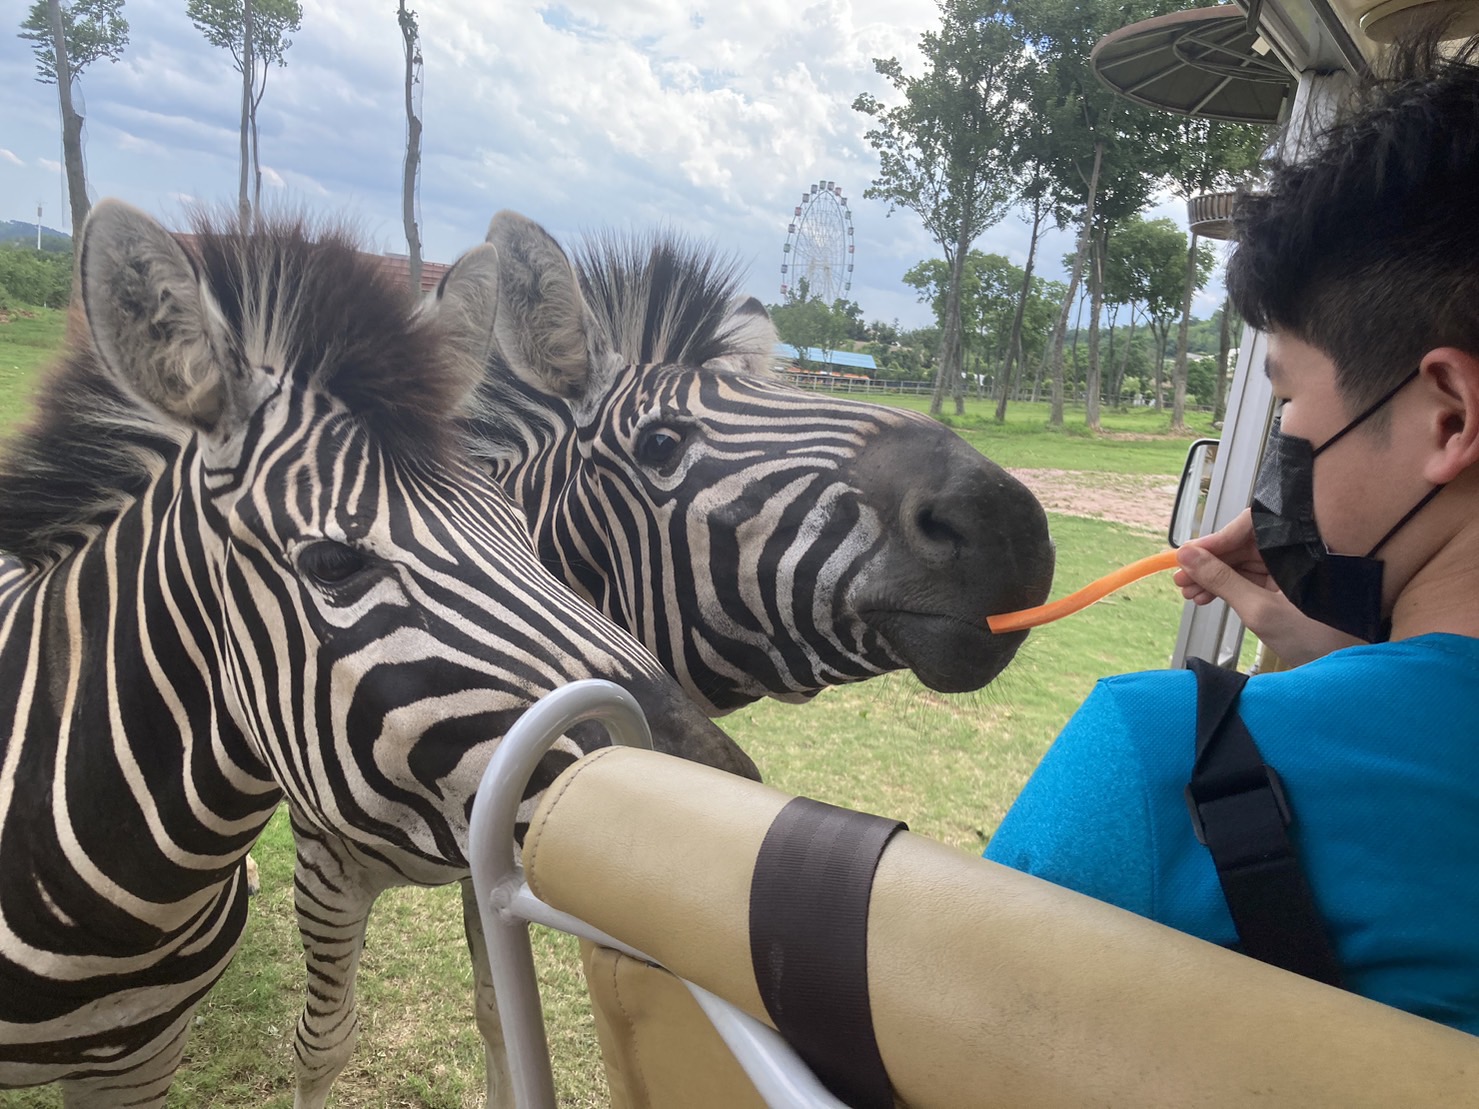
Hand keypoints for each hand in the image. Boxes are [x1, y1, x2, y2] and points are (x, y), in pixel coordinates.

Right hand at [1173, 509, 1360, 666]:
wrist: (1346, 672)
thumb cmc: (1316, 639)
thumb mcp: (1259, 610)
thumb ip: (1221, 580)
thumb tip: (1186, 556)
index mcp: (1298, 547)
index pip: (1249, 526)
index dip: (1215, 540)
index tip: (1187, 556)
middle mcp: (1295, 552)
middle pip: (1242, 545)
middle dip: (1209, 563)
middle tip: (1181, 580)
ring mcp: (1291, 569)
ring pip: (1242, 562)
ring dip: (1213, 577)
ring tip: (1190, 595)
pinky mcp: (1285, 586)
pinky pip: (1249, 578)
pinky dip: (1227, 587)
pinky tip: (1205, 598)